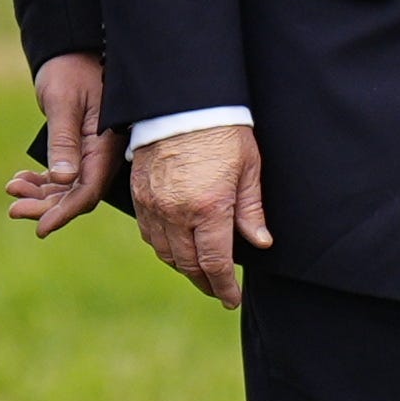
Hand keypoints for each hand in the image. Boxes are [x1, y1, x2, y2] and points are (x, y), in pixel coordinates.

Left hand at [8, 54, 115, 236]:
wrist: (70, 51)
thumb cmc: (70, 71)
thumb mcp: (64, 105)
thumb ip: (65, 141)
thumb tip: (62, 179)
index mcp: (107, 144)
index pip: (88, 191)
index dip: (65, 212)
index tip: (41, 227)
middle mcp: (103, 153)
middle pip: (77, 194)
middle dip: (46, 206)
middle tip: (14, 209)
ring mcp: (92, 151)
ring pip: (68, 187)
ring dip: (41, 194)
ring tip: (13, 189)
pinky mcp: (80, 147)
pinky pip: (63, 174)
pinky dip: (42, 180)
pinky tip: (21, 180)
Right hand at [129, 124, 269, 306]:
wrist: (181, 101)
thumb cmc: (222, 131)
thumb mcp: (248, 168)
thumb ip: (251, 210)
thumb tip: (260, 243)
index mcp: (209, 208)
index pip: (215, 264)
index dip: (224, 287)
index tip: (233, 299)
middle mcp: (177, 213)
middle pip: (188, 264)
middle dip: (205, 282)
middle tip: (218, 290)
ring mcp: (154, 205)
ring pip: (165, 253)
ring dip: (183, 267)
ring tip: (199, 271)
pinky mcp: (139, 195)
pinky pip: (148, 233)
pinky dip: (163, 247)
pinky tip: (176, 246)